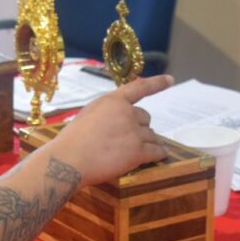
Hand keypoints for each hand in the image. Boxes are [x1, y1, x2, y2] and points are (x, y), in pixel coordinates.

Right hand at [47, 75, 173, 186]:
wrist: (68, 160)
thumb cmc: (72, 140)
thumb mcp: (88, 115)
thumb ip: (106, 113)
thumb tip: (119, 120)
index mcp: (112, 101)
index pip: (139, 88)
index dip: (156, 83)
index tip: (170, 80)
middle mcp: (127, 113)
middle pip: (145, 118)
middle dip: (139, 128)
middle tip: (125, 140)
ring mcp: (134, 132)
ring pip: (152, 136)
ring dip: (147, 143)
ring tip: (132, 153)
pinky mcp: (138, 152)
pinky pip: (157, 151)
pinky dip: (158, 154)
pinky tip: (158, 157)